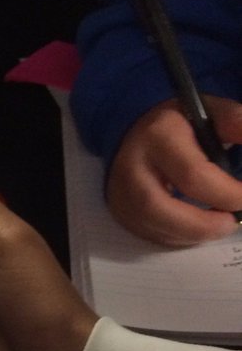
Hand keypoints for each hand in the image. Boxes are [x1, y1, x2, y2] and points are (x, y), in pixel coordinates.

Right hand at [106, 98, 241, 246]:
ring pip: (154, 227)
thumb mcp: (208, 112)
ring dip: (193, 235)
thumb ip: (235, 124)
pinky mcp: (120, 212)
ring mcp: (121, 194)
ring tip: (218, 225)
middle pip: (161, 209)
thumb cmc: (179, 124)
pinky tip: (197, 228)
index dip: (225, 194)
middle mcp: (133, 168)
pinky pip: (151, 235)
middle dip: (203, 225)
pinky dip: (180, 238)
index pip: (192, 174)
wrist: (132, 132)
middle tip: (231, 223)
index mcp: (159, 137)